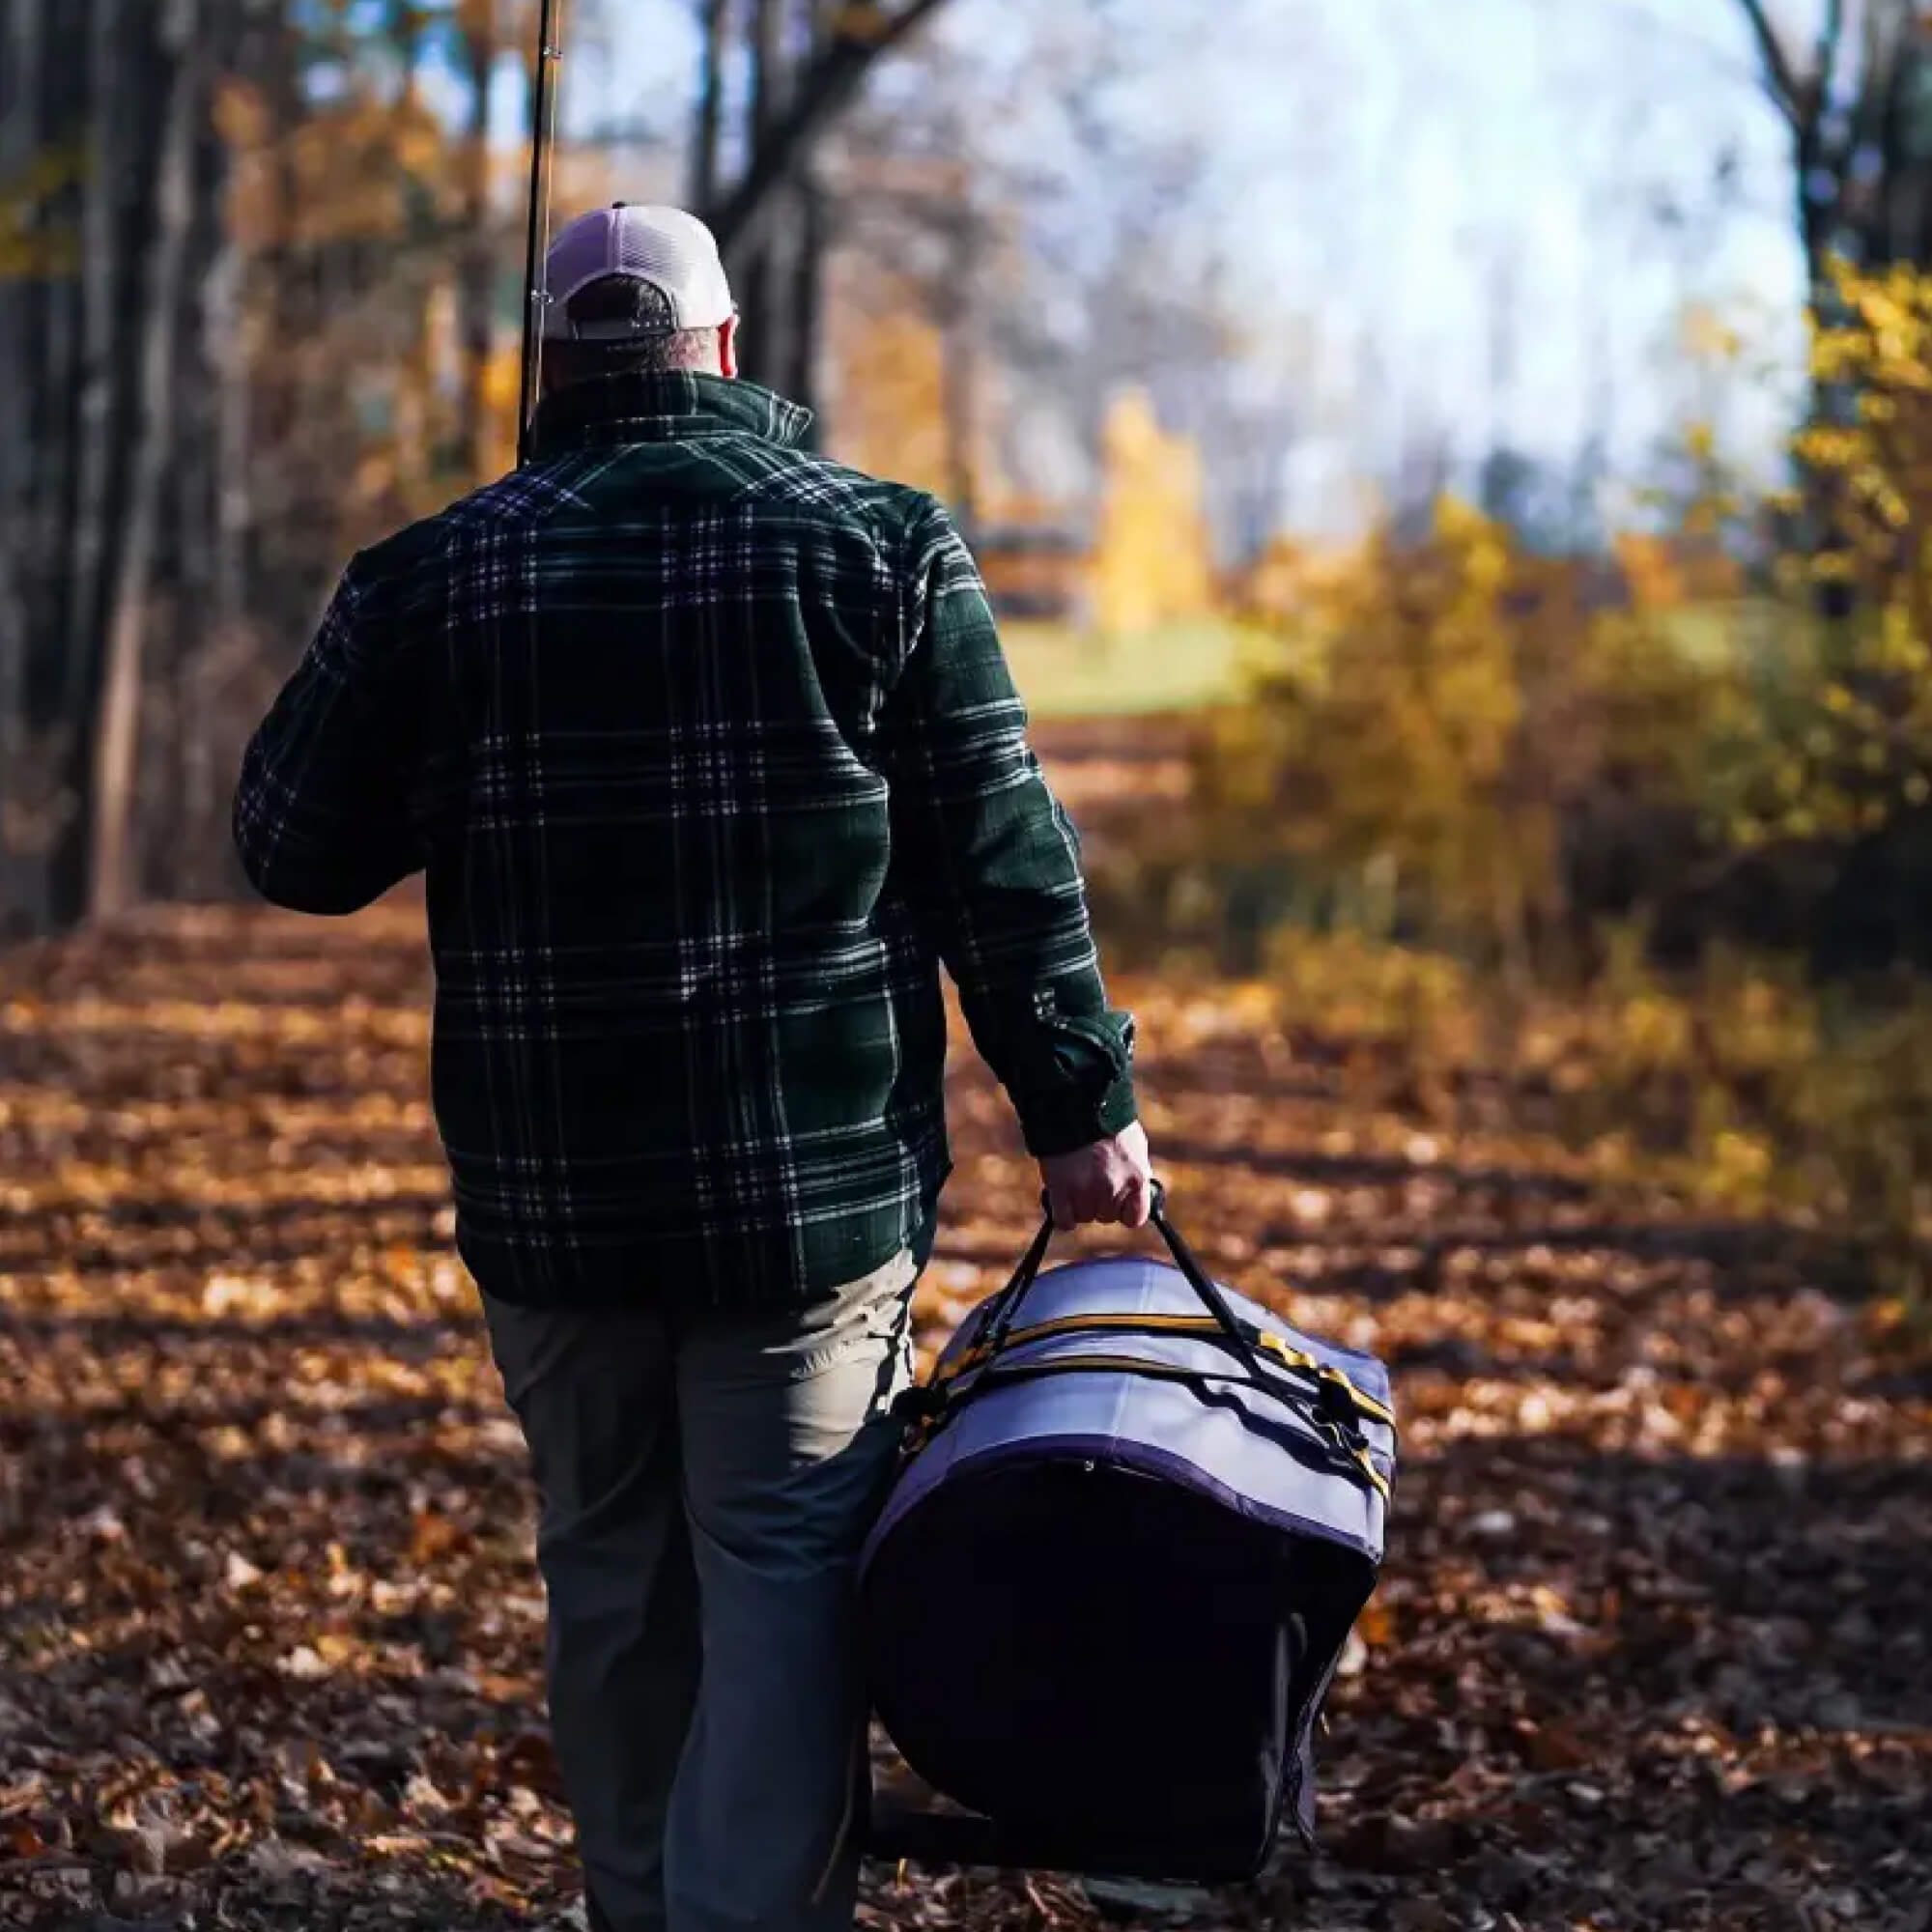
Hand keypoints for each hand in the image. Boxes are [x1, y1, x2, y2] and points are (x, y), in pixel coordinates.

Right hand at [1039, 1119, 1153, 1230]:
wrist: (1076, 1103)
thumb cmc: (1107, 1121)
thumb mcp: (1134, 1146)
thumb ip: (1136, 1172)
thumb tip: (1137, 1189)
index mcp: (1136, 1179)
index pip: (1135, 1218)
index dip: (1124, 1212)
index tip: (1117, 1204)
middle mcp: (1113, 1189)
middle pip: (1106, 1216)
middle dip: (1099, 1202)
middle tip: (1090, 1180)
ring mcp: (1086, 1191)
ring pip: (1083, 1217)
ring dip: (1078, 1204)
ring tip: (1074, 1181)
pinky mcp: (1061, 1190)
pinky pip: (1063, 1220)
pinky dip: (1062, 1214)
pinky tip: (1061, 1199)